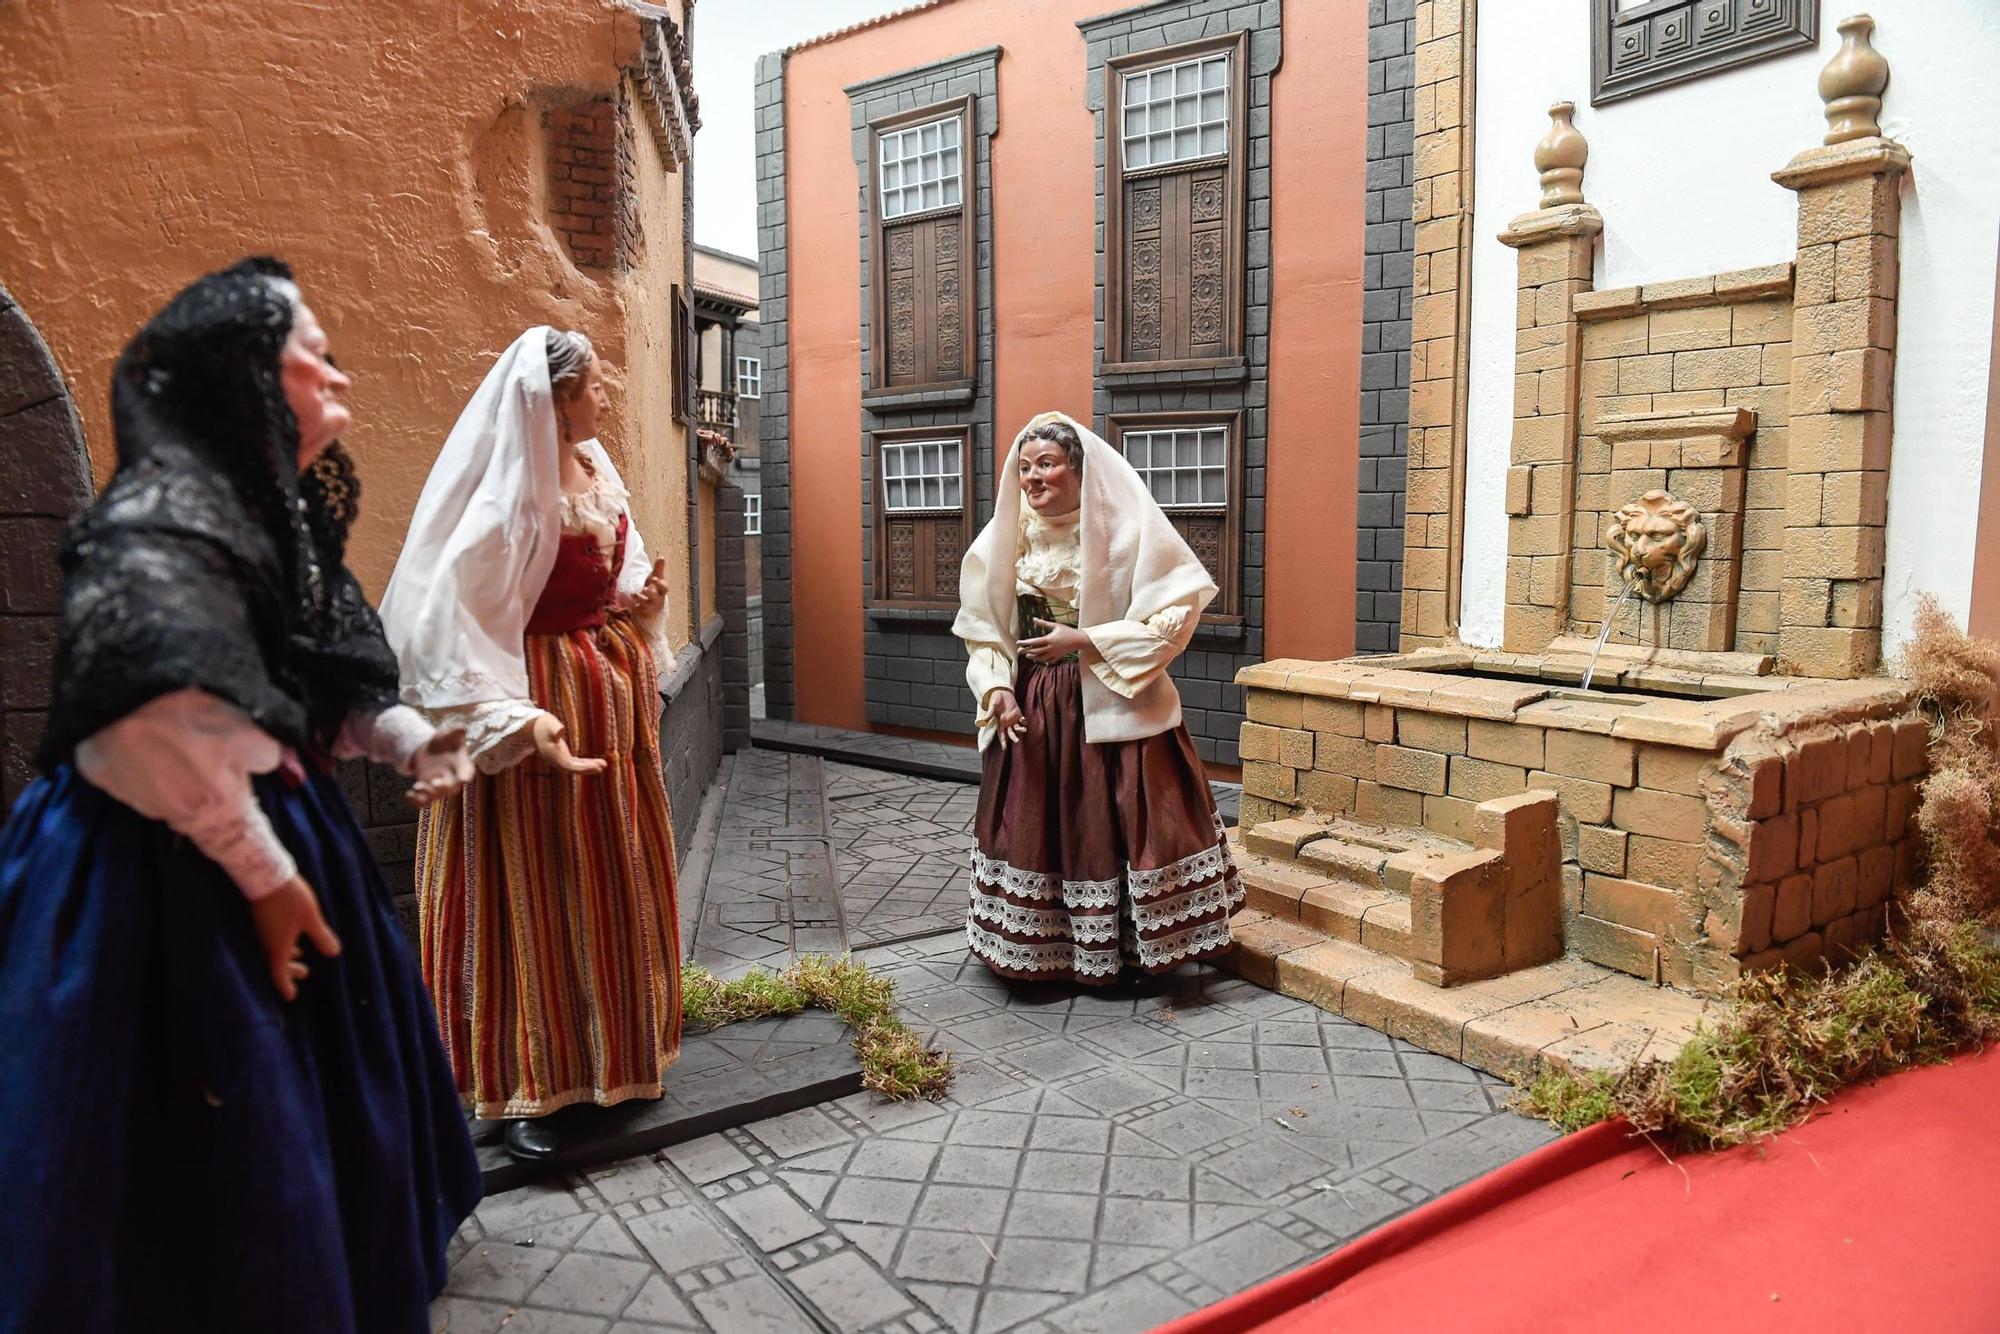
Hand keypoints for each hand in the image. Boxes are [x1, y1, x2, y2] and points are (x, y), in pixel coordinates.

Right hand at [249, 876, 341, 1001]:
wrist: (264, 874)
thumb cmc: (289, 898)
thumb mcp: (311, 917)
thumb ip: (322, 936)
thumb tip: (335, 953)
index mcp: (277, 947)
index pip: (279, 975)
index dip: (285, 987)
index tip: (291, 997)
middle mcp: (266, 943)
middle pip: (275, 964)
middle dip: (289, 971)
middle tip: (305, 974)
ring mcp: (261, 932)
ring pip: (273, 951)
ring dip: (287, 956)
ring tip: (301, 955)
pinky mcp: (260, 920)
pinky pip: (271, 940)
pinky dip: (282, 944)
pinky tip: (292, 936)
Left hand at [406, 727, 474, 807]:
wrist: (431, 750)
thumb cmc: (445, 741)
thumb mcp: (449, 734)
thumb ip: (456, 732)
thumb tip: (461, 727)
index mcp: (462, 766)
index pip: (467, 772)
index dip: (466, 775)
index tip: (464, 779)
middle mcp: (453, 779)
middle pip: (451, 788)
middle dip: (443, 787)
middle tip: (434, 783)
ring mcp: (439, 787)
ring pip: (435, 796)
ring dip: (427, 794)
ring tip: (416, 786)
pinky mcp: (427, 791)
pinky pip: (423, 801)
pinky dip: (415, 801)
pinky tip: (408, 794)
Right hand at [532, 713, 607, 774]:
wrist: (530, 727)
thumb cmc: (542, 724)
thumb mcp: (549, 724)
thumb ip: (555, 728)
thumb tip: (561, 730)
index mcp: (552, 755)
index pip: (569, 765)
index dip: (583, 767)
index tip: (595, 766)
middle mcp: (555, 760)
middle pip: (573, 769)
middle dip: (588, 768)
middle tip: (603, 765)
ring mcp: (557, 759)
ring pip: (574, 768)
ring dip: (588, 767)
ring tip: (603, 765)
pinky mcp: (560, 756)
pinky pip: (574, 764)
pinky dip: (584, 764)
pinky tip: (594, 763)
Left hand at [630, 558, 669, 617]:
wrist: (651, 605)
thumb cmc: (654, 589)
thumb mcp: (656, 578)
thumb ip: (659, 568)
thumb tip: (661, 556)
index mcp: (662, 591)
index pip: (663, 588)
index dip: (659, 584)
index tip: (654, 578)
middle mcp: (658, 599)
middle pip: (656, 597)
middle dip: (651, 593)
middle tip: (645, 588)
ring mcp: (650, 606)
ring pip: (646, 604)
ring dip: (640, 599)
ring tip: (634, 594)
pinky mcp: (643, 611)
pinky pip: (639, 610)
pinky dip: (635, 606)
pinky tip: (630, 601)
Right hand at [988, 688, 1026, 748]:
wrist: (1002, 693)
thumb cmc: (995, 699)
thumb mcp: (992, 706)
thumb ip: (990, 713)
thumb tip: (985, 720)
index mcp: (1000, 723)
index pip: (1001, 734)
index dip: (1003, 742)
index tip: (1005, 749)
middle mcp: (1007, 723)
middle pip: (1011, 734)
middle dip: (1014, 738)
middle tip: (1017, 741)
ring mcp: (1013, 719)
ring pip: (1017, 728)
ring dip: (1020, 730)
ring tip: (1023, 730)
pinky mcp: (1018, 714)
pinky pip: (1022, 721)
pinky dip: (1024, 722)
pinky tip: (1022, 719)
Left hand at [1019, 619, 1091, 663]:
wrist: (1078, 640)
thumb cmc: (1067, 631)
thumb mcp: (1055, 625)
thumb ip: (1043, 623)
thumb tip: (1033, 619)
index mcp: (1048, 639)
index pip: (1033, 642)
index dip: (1025, 643)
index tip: (1018, 642)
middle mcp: (1050, 648)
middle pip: (1035, 651)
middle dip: (1026, 651)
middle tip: (1018, 650)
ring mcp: (1054, 653)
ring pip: (1040, 657)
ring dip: (1033, 656)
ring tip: (1027, 655)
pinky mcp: (1057, 657)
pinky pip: (1048, 660)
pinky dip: (1042, 660)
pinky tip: (1037, 659)